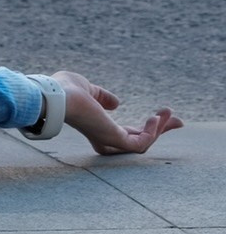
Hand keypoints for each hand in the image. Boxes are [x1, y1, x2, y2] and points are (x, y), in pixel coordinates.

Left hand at [52, 70, 182, 155]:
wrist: (54, 96)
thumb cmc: (63, 90)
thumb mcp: (87, 89)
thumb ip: (102, 96)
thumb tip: (117, 104)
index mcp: (97, 127)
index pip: (126, 132)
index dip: (145, 127)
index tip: (161, 116)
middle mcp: (103, 137)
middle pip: (138, 141)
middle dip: (160, 130)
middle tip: (178, 120)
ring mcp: (108, 140)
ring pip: (142, 144)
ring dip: (160, 130)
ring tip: (171, 114)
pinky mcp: (113, 140)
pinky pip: (140, 144)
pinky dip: (152, 132)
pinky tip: (156, 118)